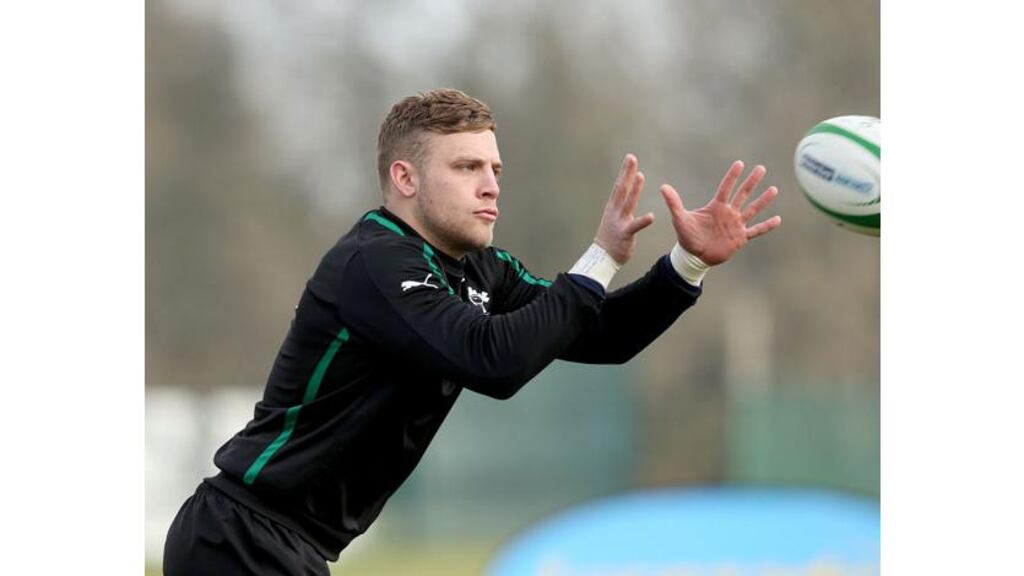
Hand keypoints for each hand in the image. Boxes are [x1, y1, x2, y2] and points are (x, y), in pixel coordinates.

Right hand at [594, 154, 655, 264]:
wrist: (603, 256)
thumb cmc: (611, 236)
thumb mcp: (614, 216)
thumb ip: (621, 203)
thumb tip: (626, 191)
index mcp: (613, 206)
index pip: (620, 185)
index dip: (625, 171)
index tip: (630, 158)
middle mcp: (615, 211)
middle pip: (621, 188)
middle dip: (627, 173)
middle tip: (631, 158)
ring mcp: (619, 221)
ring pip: (628, 202)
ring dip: (635, 189)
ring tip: (641, 176)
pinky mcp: (625, 234)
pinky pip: (635, 226)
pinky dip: (643, 221)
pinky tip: (651, 216)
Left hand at [659, 161, 781, 265]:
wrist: (694, 256)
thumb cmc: (687, 237)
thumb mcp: (680, 219)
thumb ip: (674, 203)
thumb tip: (663, 187)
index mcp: (716, 207)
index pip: (726, 188)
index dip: (732, 176)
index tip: (740, 164)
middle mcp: (728, 213)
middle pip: (742, 194)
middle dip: (752, 182)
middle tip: (761, 168)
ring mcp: (736, 225)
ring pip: (752, 209)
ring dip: (763, 200)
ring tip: (774, 189)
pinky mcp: (740, 238)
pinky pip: (756, 230)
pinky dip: (766, 226)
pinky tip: (778, 219)